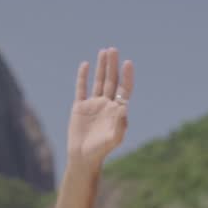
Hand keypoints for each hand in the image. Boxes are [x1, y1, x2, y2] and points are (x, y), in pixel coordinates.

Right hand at [68, 47, 133, 166]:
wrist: (83, 157)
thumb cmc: (101, 150)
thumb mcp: (114, 138)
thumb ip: (120, 123)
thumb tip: (124, 106)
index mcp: (117, 111)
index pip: (124, 89)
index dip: (126, 76)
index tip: (128, 63)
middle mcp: (106, 105)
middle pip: (111, 81)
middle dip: (112, 66)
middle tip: (114, 49)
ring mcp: (93, 105)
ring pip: (98, 81)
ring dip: (101, 67)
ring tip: (104, 51)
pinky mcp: (79, 107)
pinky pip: (81, 88)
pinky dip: (83, 77)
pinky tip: (86, 65)